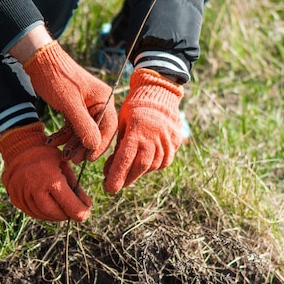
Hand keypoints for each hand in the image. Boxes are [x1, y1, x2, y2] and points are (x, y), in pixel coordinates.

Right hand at [0, 122, 91, 221]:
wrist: (21, 150)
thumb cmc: (47, 157)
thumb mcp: (65, 167)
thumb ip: (76, 188)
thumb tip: (87, 206)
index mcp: (50, 178)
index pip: (68, 204)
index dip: (79, 213)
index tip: (85, 215)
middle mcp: (34, 187)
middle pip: (54, 213)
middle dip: (65, 215)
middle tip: (73, 213)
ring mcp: (22, 194)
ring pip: (42, 214)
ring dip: (54, 216)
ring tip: (62, 210)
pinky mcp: (15, 198)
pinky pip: (31, 212)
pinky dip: (42, 213)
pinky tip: (49, 208)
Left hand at [23, 40, 117, 161]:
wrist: (38, 61)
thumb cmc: (56, 77)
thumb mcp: (69, 103)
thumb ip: (83, 125)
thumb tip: (94, 146)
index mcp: (104, 99)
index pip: (108, 127)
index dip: (100, 145)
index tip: (89, 158)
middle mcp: (97, 103)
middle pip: (95, 132)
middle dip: (83, 146)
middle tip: (72, 158)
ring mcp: (85, 107)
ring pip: (81, 131)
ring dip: (71, 143)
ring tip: (61, 154)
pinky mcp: (73, 108)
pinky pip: (71, 126)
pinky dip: (62, 135)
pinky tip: (52, 142)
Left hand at [103, 69, 183, 193]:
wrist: (158, 94)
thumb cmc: (133, 109)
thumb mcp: (121, 124)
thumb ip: (117, 147)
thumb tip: (108, 170)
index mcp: (137, 130)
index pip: (125, 158)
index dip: (117, 175)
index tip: (108, 188)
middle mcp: (153, 138)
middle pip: (140, 166)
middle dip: (126, 178)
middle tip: (113, 185)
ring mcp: (166, 141)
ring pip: (151, 166)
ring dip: (137, 173)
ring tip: (125, 174)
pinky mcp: (174, 144)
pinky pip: (162, 162)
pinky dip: (151, 167)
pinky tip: (141, 165)